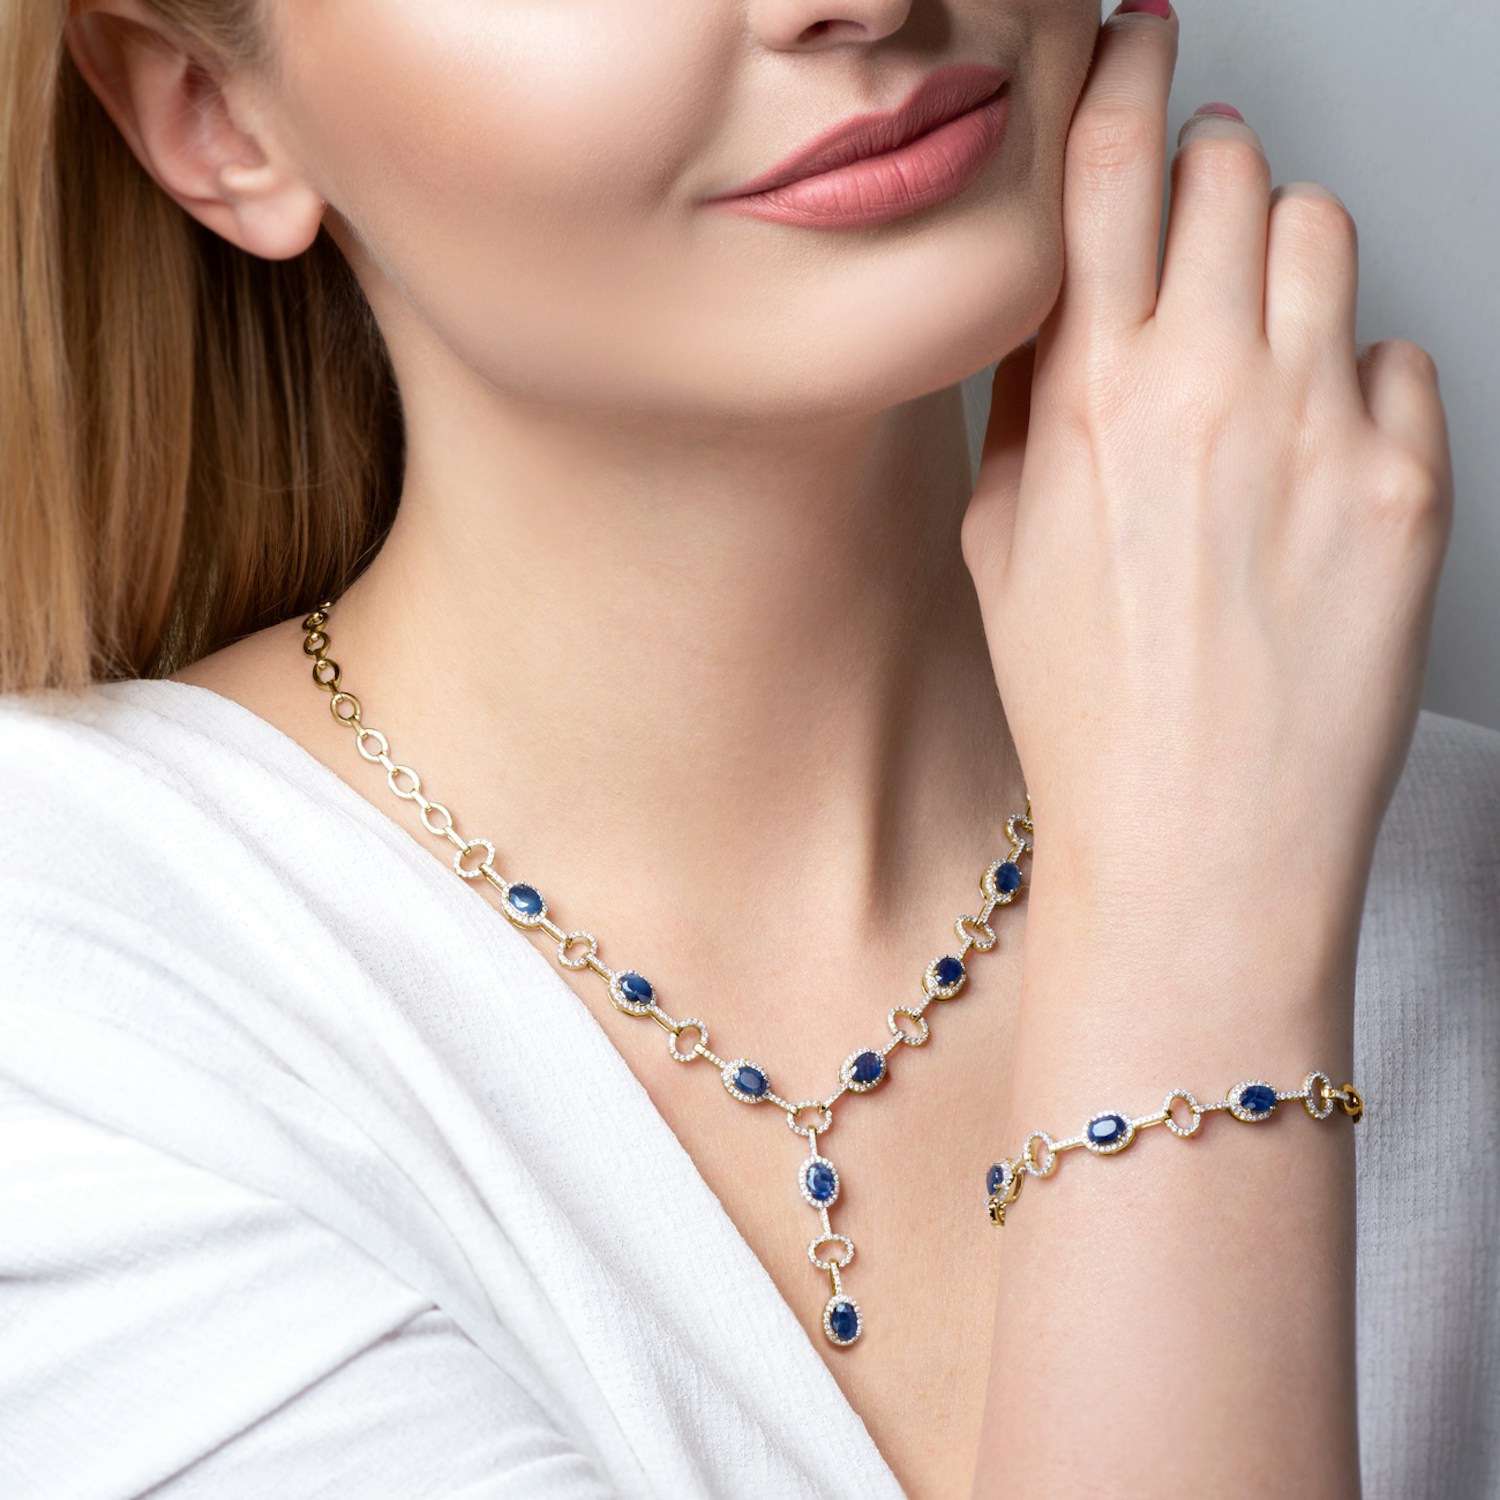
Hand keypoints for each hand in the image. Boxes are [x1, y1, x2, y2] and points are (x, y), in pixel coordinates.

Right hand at [963, 4, 1452, 944]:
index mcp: (1089, 402)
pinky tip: (1314, 460)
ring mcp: (1321, 430)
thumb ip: (1028, 407)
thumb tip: (1059, 314)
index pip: (1106, 173)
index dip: (1116, 78)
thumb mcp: (1002, 548)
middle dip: (1208, 172)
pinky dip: (1358, 383)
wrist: (1200, 839)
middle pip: (1230, 173)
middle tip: (1196, 215)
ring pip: (1324, 234)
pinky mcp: (1410, 484)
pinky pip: (1399, 362)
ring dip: (1285, 257)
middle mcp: (1208, 390)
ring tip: (1259, 344)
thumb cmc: (1090, 713)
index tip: (1131, 34)